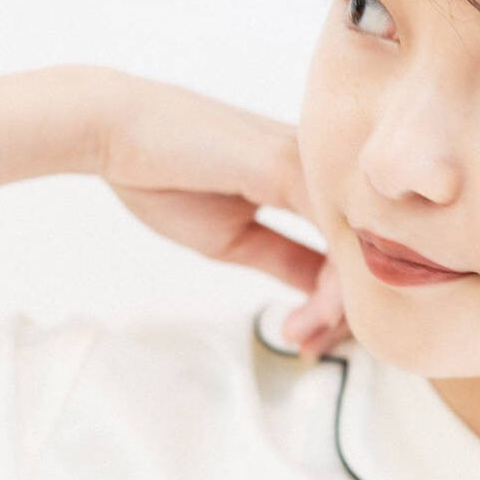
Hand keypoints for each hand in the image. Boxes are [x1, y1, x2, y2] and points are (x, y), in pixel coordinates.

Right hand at [97, 70, 353, 357]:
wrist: (116, 132)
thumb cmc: (165, 176)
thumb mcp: (237, 237)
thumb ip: (287, 259)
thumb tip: (325, 292)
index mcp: (309, 180)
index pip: (349, 245)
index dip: (338, 298)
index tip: (312, 338)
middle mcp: (320, 168)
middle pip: (364, 246)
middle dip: (344, 309)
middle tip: (312, 348)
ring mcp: (310, 163)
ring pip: (356, 242)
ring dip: (338, 303)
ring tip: (302, 336)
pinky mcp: (291, 166)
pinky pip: (333, 229)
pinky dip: (334, 279)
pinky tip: (321, 311)